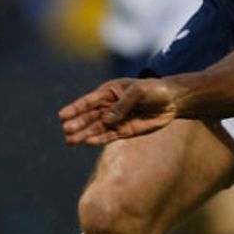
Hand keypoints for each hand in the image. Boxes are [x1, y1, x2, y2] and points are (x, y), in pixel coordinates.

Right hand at [59, 77, 180, 144]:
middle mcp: (109, 106)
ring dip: (84, 134)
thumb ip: (122, 105)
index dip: (75, 108)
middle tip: (66, 131)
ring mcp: (116, 119)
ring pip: (97, 127)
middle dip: (78, 123)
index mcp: (110, 91)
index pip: (89, 100)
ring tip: (70, 140)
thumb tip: (107, 120)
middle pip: (90, 116)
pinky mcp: (124, 130)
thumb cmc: (154, 90)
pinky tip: (88, 142)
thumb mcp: (139, 92)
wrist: (172, 101)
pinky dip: (99, 139)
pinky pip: (109, 136)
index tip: (62, 115)